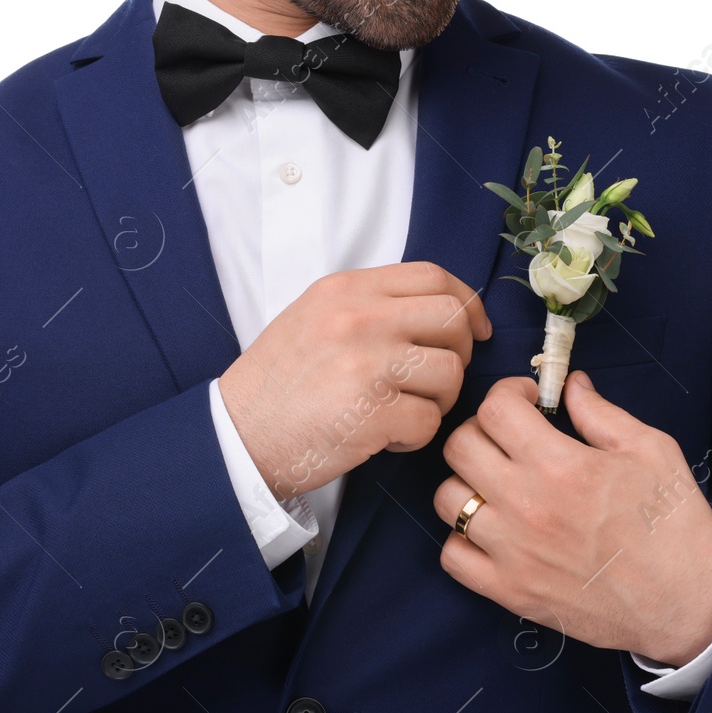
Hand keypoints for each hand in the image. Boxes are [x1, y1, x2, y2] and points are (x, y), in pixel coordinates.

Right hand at [219, 261, 491, 500]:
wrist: (237, 436)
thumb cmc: (277, 384)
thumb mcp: (312, 318)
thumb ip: (368, 306)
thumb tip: (437, 312)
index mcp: (345, 289)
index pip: (433, 275)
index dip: (466, 303)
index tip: (474, 330)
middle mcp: (359, 318)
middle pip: (453, 319)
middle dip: (461, 352)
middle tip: (439, 379)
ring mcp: (367, 364)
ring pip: (450, 373)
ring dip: (439, 400)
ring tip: (403, 411)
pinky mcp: (372, 413)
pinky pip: (429, 422)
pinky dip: (415, 437)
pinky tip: (384, 437)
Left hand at [432, 370, 711, 665]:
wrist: (687, 608)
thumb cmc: (675, 529)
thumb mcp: (653, 452)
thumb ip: (601, 414)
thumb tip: (570, 386)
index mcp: (562, 465)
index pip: (494, 409)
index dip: (508, 393)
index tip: (526, 402)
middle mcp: (526, 506)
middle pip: (459, 446)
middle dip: (481, 429)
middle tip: (509, 437)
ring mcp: (512, 552)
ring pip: (448, 499)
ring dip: (468, 482)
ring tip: (498, 484)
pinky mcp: (509, 591)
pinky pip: (453, 556)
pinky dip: (463, 539)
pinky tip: (493, 530)